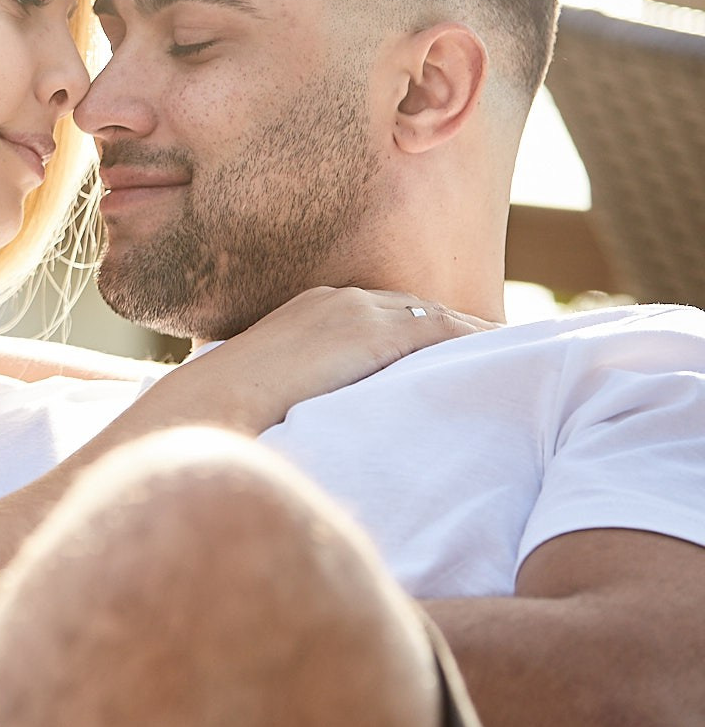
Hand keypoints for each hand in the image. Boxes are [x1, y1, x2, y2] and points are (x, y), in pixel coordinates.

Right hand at [178, 286, 495, 431]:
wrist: (211, 406)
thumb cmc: (225, 414)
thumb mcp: (263, 392)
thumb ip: (293, 393)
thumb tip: (303, 426)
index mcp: (308, 312)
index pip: (380, 314)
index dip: (417, 331)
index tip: (447, 350)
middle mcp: (335, 300)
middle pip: (413, 308)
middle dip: (453, 327)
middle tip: (497, 348)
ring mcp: (355, 310)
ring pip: (434, 315)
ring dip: (474, 333)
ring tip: (515, 352)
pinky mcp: (373, 331)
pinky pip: (442, 328)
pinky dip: (477, 338)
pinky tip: (507, 353)